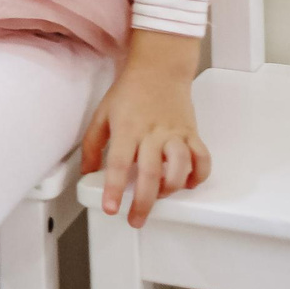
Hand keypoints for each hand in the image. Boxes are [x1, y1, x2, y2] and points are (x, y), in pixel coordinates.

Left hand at [82, 30, 210, 225]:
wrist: (159, 68)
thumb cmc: (129, 91)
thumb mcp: (102, 115)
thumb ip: (93, 145)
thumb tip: (87, 173)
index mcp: (127, 129)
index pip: (120, 164)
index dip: (115, 189)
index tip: (111, 208)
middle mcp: (152, 133)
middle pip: (151, 173)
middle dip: (144, 202)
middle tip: (136, 220)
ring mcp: (175, 134)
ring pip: (180, 167)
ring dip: (171, 188)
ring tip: (161, 196)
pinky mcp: (192, 133)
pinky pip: (202, 158)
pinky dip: (198, 175)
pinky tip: (187, 183)